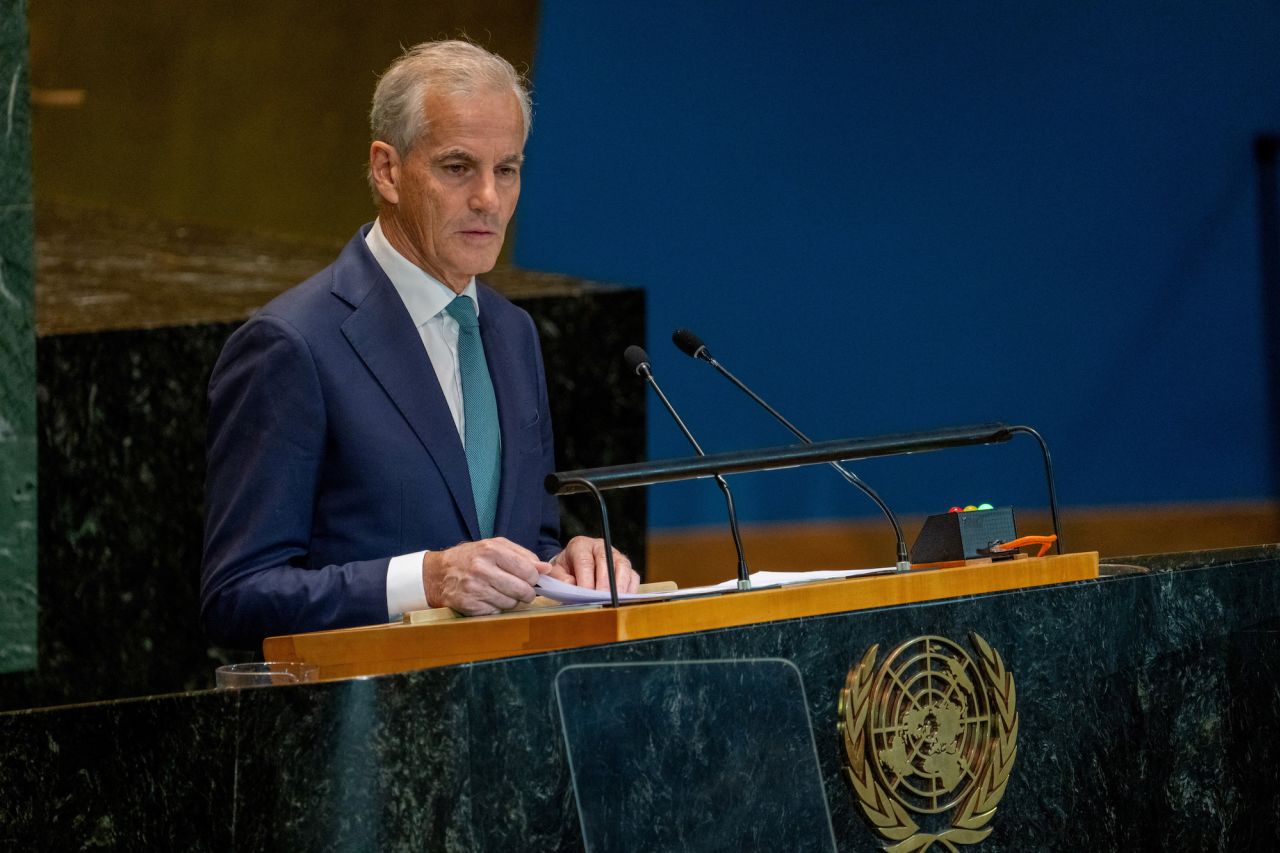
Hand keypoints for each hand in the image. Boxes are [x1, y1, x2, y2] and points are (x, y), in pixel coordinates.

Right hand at [422, 538, 554, 614]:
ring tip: (501, 592)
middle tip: (522, 590)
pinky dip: (496, 608)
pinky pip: (496, 612)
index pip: (528, 570)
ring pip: (511, 603)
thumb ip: (523, 556)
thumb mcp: (495, 547)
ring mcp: (474, 588)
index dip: (534, 578)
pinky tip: (488, 598)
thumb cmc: (471, 558)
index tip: (530, 579)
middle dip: (526, 593)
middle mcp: (482, 569)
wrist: (438, 573)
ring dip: (511, 601)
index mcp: (491, 550)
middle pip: (522, 590)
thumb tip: (546, 569)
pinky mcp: (469, 605)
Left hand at [549, 536, 638, 593]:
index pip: (585, 560)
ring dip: (620, 586)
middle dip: (604, 583)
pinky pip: (633, 576)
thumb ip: (560, 578)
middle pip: (606, 562)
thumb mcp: (556, 571)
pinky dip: (630, 589)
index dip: (586, 578)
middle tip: (601, 599)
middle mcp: (600, 547)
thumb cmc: (565, 569)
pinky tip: (624, 600)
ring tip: (614, 601)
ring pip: (622, 567)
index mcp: (581, 545)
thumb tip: (572, 585)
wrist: (572, 564)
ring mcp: (615, 555)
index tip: (586, 594)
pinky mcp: (625, 566)